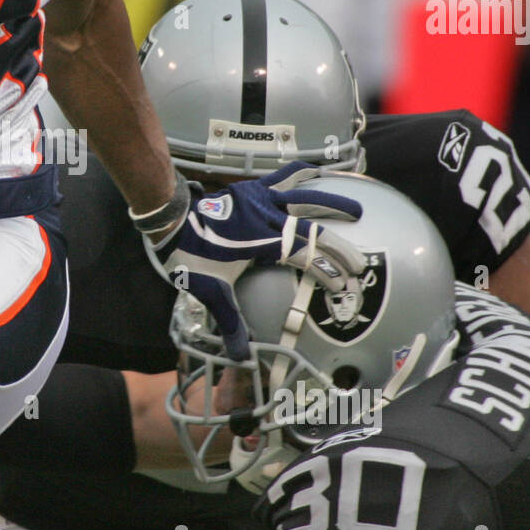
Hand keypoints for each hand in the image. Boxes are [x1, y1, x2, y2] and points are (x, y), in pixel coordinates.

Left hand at [152, 162, 366, 358]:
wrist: (169, 219)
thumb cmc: (189, 256)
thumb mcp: (210, 292)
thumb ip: (230, 322)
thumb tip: (241, 356)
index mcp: (263, 243)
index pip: (306, 259)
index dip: (328, 273)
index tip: (343, 286)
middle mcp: (267, 219)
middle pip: (313, 233)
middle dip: (340, 250)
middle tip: (360, 265)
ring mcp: (260, 200)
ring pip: (305, 198)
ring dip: (332, 204)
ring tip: (356, 209)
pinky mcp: (251, 189)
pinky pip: (282, 177)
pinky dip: (301, 175)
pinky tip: (316, 173)